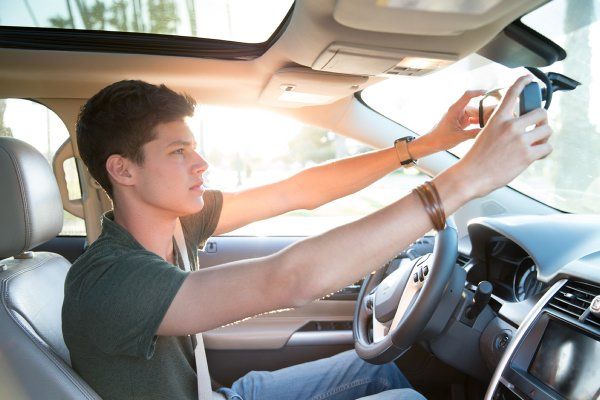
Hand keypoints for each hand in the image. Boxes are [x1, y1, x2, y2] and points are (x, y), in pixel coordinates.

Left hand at [419, 90, 488, 151]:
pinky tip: (485, 128)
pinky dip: (478, 122)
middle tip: (495, 118)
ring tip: (491, 124)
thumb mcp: (459, 137)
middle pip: (475, 107)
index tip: (489, 93)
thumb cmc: (440, 139)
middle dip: (485, 111)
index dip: (478, 92)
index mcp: (454, 109)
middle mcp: (457, 110)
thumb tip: (487, 131)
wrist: (431, 143)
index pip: (468, 95)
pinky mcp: (460, 121)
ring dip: (482, 118)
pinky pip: (472, 119)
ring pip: (474, 114)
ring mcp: (459, 116)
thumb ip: (474, 133)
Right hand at [455, 75, 552, 197]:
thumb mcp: (485, 134)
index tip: (529, 79)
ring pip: (547, 130)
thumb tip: (518, 126)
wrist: (471, 176)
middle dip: (542, 120)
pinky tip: (537, 155)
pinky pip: (547, 147)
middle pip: (541, 112)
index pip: (512, 93)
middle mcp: (510, 126)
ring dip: (545, 136)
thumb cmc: (476, 159)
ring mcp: (520, 140)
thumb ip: (502, 127)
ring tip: (538, 142)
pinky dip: (544, 151)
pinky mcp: (527, 155)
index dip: (522, 82)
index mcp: (497, 119)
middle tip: (538, 127)